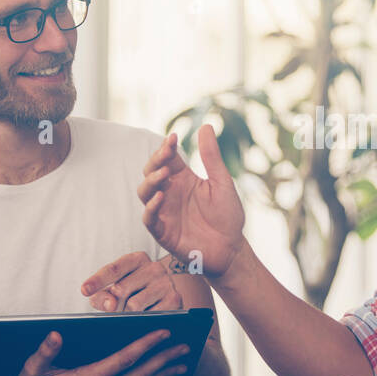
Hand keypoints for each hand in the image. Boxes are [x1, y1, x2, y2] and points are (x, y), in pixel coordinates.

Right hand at [4, 329, 191, 375]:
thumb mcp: (32, 370)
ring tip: (183, 364)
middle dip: (165, 360)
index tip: (165, 332)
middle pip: (140, 374)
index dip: (147, 345)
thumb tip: (55, 334)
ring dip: (163, 374)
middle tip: (187, 348)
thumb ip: (45, 352)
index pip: (125, 359)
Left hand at [81, 251, 183, 311]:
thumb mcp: (115, 290)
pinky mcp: (174, 299)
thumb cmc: (135, 292)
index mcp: (137, 259)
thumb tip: (111, 304)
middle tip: (117, 308)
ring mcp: (166, 283)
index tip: (85, 290)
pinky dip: (143, 320)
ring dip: (128, 314)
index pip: (114, 269)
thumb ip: (104, 296)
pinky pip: (149, 316)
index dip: (98, 280)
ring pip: (134, 305)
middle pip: (121, 289)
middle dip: (114, 303)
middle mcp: (154, 267)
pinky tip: (146, 314)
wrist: (166, 299)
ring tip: (134, 311)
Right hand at [137, 125, 244, 278]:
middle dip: (155, 162)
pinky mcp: (163, 232)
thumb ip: (211, 157)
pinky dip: (151, 208)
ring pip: (145, 193)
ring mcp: (164, 212)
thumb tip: (205, 125)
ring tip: (164, 174)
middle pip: (151, 172)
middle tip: (166, 156)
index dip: (165, 148)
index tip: (172, 137)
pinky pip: (149, 219)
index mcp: (183, 179)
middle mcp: (170, 193)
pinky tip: (160, 198)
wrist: (232, 249)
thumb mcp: (221, 182)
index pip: (167, 159)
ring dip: (151, 182)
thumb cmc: (227, 216)